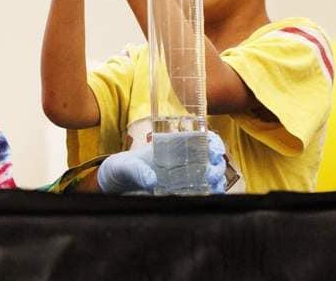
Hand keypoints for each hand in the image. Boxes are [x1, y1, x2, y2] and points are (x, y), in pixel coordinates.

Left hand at [96, 131, 227, 193]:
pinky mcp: (183, 192)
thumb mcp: (126, 167)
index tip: (216, 152)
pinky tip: (211, 196)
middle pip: (211, 159)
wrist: (116, 184)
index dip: (214, 143)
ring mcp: (185, 176)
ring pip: (212, 175)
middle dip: (217, 165)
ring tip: (214, 187)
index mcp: (172, 145)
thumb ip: (136, 171)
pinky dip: (212, 193)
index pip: (201, 138)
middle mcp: (183, 159)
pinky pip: (204, 191)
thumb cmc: (121, 168)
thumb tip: (151, 180)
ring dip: (218, 180)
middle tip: (211, 175)